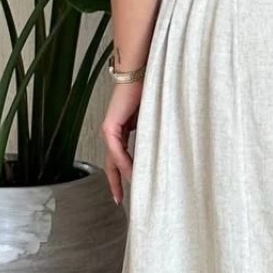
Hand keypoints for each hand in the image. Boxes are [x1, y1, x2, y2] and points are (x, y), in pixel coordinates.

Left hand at [100, 81, 142, 204]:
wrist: (139, 71)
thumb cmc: (149, 89)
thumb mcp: (153, 117)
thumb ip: (152, 133)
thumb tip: (162, 151)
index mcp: (123, 129)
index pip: (122, 157)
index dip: (125, 174)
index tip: (129, 189)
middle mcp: (114, 131)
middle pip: (113, 163)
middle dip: (116, 183)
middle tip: (121, 200)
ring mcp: (110, 129)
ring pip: (114, 160)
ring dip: (121, 176)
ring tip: (130, 191)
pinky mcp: (110, 126)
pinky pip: (116, 150)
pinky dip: (123, 163)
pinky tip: (130, 173)